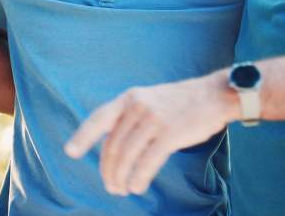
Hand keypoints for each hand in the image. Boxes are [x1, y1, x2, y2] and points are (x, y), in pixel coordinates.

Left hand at [64, 71, 238, 195]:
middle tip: (111, 186)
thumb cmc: (180, 103)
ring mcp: (154, 119)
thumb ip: (130, 117)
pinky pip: (147, 162)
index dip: (83, 136)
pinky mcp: (170, 133)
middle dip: (108, 170)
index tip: (70, 152)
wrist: (214, 95)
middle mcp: (138, 106)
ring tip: (122, 190)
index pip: (99, 118)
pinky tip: (137, 187)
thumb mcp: (149, 99)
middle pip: (113, 145)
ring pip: (127, 156)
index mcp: (129, 98)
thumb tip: (111, 147)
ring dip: (121, 178)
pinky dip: (139, 178)